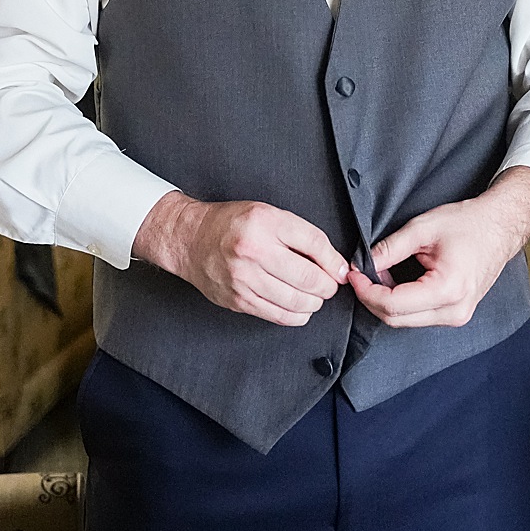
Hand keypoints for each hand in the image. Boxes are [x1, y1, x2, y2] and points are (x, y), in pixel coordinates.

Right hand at [133, 191, 348, 326]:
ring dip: (314, 302)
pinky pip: (280, 316)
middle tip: (327, 284)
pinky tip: (296, 305)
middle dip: (327, 285)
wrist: (190, 239)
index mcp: (264, 222)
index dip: (335, 261)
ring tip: (311, 295)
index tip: (340, 269)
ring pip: (298, 301)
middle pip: (310, 278)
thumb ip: (301, 236)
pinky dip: (297, 314)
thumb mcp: (266, 214)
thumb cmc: (230, 225)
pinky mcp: (239, 300)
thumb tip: (336, 265)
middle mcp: (253, 250)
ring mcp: (244, 278)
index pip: (315, 244)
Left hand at [350, 167, 529, 327]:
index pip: (393, 305)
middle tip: (358, 273)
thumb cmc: (468, 224)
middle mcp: (455, 311)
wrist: (500, 227)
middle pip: (396, 319)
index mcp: (448, 290)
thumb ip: (389, 248)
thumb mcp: (422, 229)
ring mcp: (457, 316)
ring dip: (383, 301)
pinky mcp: (456, 314)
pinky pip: (417, 316)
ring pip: (405, 321)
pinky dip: (399, 303)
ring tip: (376, 273)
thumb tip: (361, 263)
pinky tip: (393, 281)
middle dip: (370, 297)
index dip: (366, 290)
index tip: (352, 272)